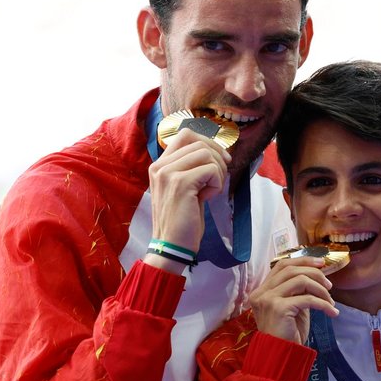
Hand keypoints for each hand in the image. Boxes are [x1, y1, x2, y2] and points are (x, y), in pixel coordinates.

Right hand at [147, 128, 229, 270]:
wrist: (171, 246)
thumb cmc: (182, 220)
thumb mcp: (183, 188)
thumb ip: (191, 169)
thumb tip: (215, 151)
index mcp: (159, 165)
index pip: (185, 135)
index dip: (208, 142)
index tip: (221, 159)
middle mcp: (160, 166)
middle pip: (198, 142)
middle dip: (218, 157)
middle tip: (221, 177)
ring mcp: (168, 173)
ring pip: (206, 153)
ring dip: (218, 171)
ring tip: (211, 190)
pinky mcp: (180, 183)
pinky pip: (211, 170)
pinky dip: (217, 183)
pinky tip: (208, 197)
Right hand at [250, 256, 338, 344]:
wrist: (280, 356)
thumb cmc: (287, 334)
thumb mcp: (293, 307)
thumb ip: (298, 291)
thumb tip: (316, 275)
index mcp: (262, 290)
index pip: (282, 265)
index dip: (303, 260)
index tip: (321, 264)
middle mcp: (261, 292)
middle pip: (291, 269)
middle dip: (315, 273)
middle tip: (329, 285)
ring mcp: (268, 299)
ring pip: (301, 281)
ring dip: (321, 290)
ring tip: (331, 302)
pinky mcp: (279, 308)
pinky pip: (308, 299)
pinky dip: (324, 304)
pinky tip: (331, 312)